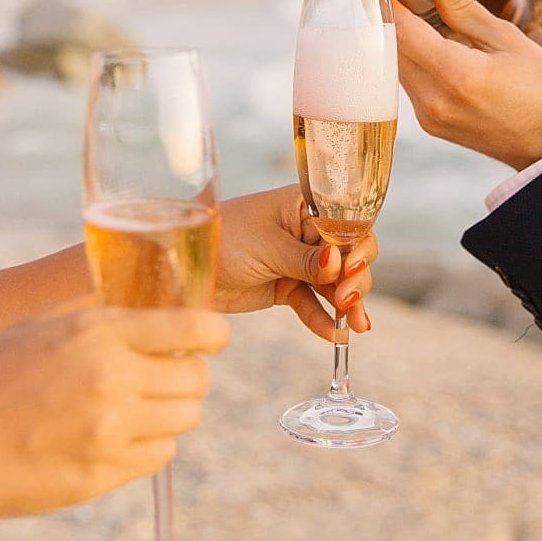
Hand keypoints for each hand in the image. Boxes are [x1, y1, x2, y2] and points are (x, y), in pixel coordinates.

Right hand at [0, 302, 228, 532]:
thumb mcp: (41, 326)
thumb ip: (105, 317)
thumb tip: (163, 309)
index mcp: (97, 334)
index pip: (195, 327)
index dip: (214, 334)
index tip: (212, 339)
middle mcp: (111, 381)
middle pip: (198, 378)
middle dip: (187, 374)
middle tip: (164, 375)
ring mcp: (109, 433)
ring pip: (186, 418)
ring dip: (170, 411)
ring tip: (134, 407)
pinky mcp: (102, 476)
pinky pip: (159, 456)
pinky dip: (148, 446)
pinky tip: (115, 437)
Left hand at [213, 186, 375, 339]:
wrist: (183, 266)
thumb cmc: (223, 239)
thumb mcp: (268, 247)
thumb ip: (306, 260)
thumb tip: (340, 265)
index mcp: (306, 207)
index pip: (347, 224)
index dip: (357, 246)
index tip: (352, 267)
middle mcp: (308, 232)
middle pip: (348, 255)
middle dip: (354, 278)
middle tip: (346, 299)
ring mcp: (299, 261)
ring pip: (336, 283)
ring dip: (347, 303)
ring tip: (354, 325)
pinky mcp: (287, 287)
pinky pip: (312, 303)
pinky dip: (322, 318)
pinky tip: (333, 333)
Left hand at [395, 0, 541, 169]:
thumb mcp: (510, 41)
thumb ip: (465, 8)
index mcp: (456, 75)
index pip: (401, 27)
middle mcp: (433, 99)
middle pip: (392, 46)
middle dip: (396, 13)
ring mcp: (429, 116)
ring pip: (398, 64)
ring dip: (405, 37)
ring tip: (423, 12)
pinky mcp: (431, 125)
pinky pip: (411, 83)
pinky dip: (416, 59)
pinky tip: (436, 45)